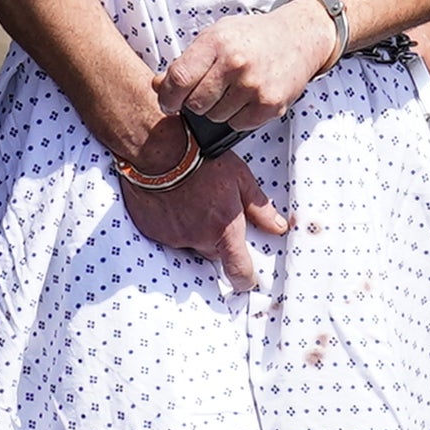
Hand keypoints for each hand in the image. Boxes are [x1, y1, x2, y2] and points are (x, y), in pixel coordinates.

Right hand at [120, 144, 291, 290]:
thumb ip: (259, 208)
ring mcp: (172, 236)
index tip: (247, 279)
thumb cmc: (201, 159)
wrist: (157, 149)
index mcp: (223, 229)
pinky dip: (170, 223)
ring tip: (189, 200)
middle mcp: (197, 238)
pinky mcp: (151, 230)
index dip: (245, 279)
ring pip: (188, 242)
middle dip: (216, 238)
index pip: (238, 271)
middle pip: (212, 252)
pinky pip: (166, 234)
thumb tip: (277, 227)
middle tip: (213, 211)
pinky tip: (170, 201)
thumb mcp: (240, 178)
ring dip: (192, 229)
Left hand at [165, 3, 342, 132]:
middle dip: (194, 103)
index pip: (178, 79)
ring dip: (217, 109)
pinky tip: (246, 98)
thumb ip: (186, 62)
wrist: (297, 36)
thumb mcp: (215, 37)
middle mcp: (235, 63)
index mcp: (216, 42)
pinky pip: (237, 124)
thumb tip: (158, 86)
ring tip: (232, 90)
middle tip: (207, 92)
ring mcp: (254, 85)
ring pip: (215, 117)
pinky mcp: (270, 104)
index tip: (168, 102)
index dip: (167, 96)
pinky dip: (237, 117)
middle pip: (195, 104)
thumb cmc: (251, 37)